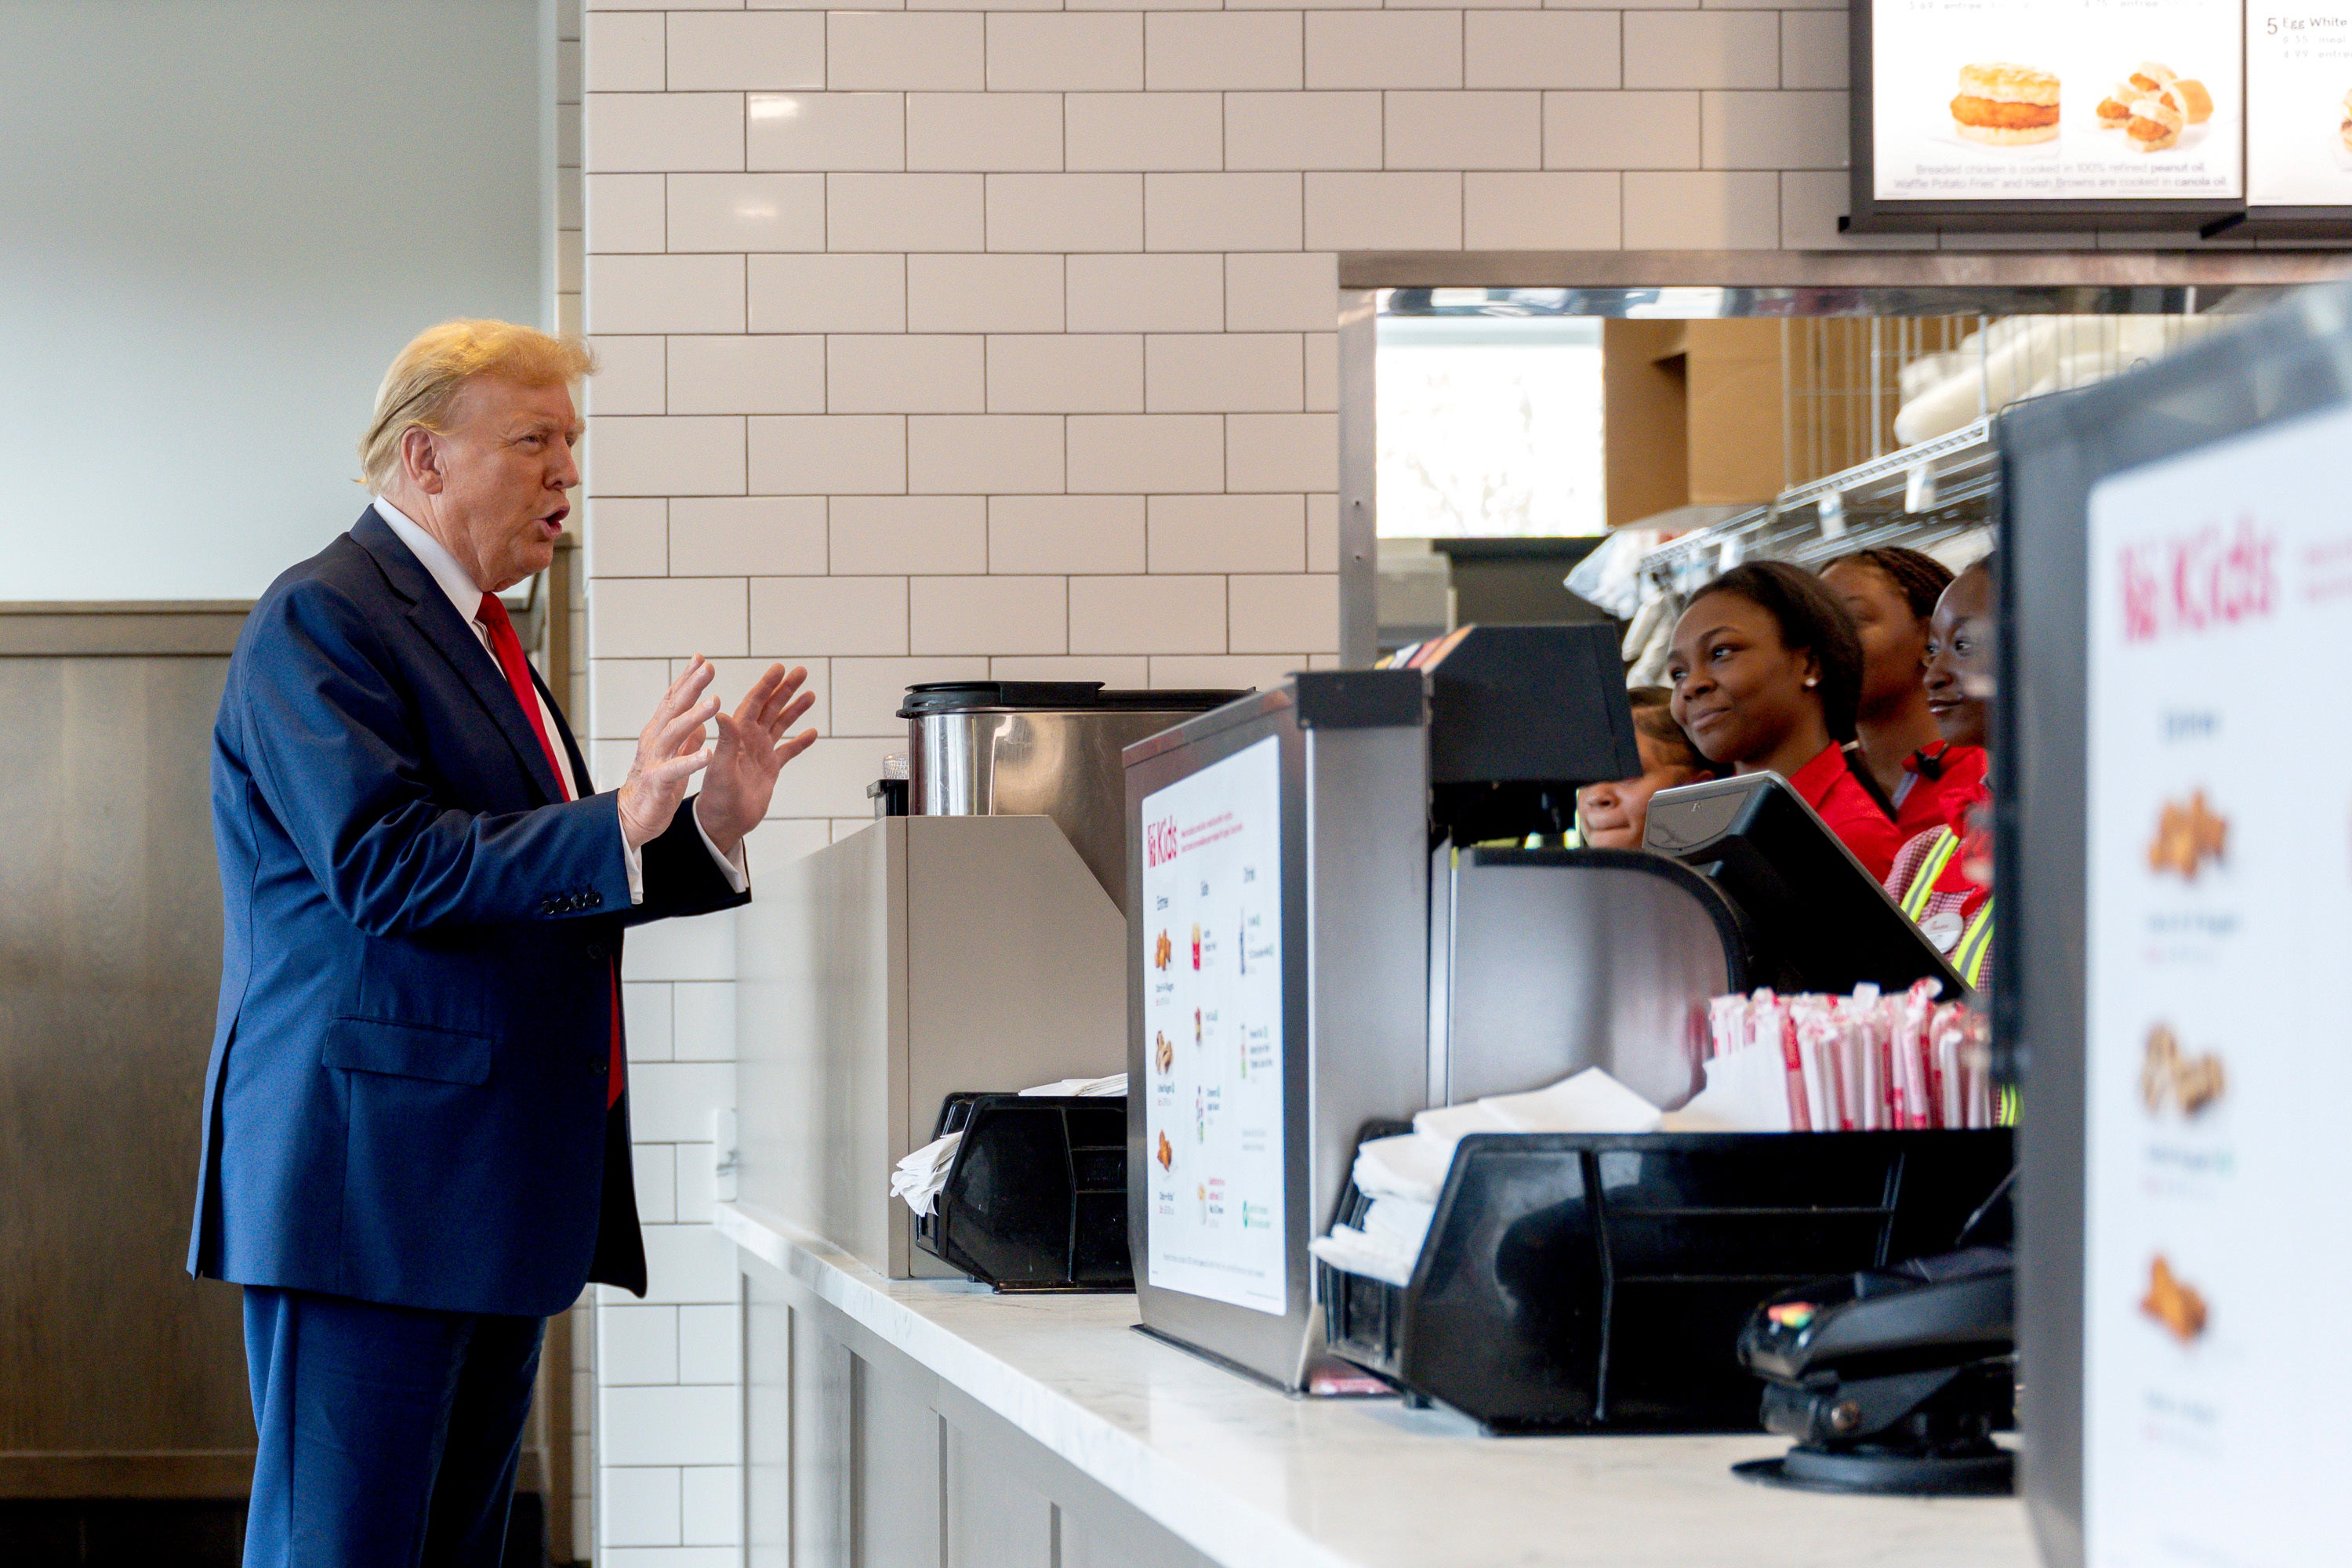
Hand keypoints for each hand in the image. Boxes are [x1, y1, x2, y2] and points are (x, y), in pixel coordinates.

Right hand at [616, 658, 720, 848]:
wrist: (632, 817)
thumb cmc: (655, 784)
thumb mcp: (673, 755)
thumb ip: (686, 736)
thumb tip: (701, 719)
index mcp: (659, 732)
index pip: (672, 700)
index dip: (686, 679)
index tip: (700, 659)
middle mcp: (654, 740)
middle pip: (673, 708)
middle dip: (691, 686)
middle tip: (709, 667)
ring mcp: (654, 759)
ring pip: (674, 732)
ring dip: (695, 716)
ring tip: (716, 701)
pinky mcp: (657, 782)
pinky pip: (675, 769)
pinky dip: (691, 760)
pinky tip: (707, 753)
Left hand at [694, 663, 818, 855]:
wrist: (723, 823)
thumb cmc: (716, 798)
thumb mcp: (720, 768)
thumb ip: (725, 741)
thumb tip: (722, 712)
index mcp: (737, 735)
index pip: (754, 703)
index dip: (767, 685)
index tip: (780, 669)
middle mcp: (749, 739)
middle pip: (770, 708)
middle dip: (785, 689)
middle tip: (801, 671)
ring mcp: (760, 753)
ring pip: (780, 725)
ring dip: (794, 709)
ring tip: (810, 695)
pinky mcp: (770, 769)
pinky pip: (788, 751)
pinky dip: (800, 742)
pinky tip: (812, 732)